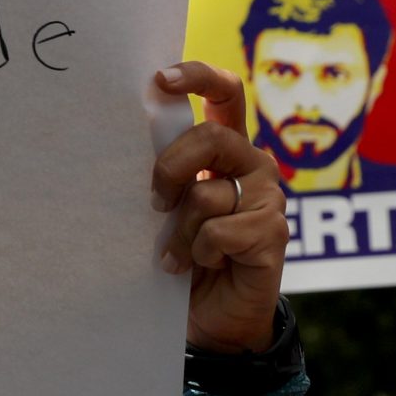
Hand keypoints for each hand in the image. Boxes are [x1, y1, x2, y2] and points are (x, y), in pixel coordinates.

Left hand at [151, 62, 286, 353]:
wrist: (212, 318)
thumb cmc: (184, 257)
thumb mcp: (168, 209)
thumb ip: (165, 175)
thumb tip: (122, 144)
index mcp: (227, 149)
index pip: (225, 93)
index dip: (197, 77)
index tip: (160, 80)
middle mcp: (252, 165)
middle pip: (211, 138)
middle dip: (170, 170)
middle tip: (155, 205)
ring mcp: (268, 198)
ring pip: (207, 194)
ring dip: (180, 232)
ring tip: (177, 257)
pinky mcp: (273, 234)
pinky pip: (220, 232)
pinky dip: (199, 254)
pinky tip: (200, 268)